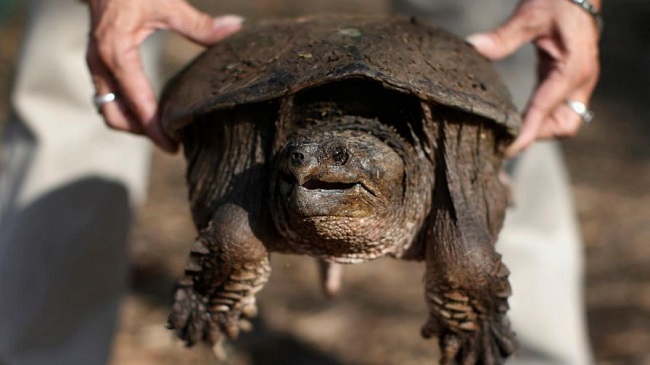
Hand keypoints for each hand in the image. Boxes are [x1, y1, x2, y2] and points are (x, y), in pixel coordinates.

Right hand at [86, 0, 243, 151]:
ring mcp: (95, 65)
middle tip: (171, 140)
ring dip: (132, 123)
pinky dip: (126, 109)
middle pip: (116, 116)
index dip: (156, 130)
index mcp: (117, 54)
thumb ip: (200, 24)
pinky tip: (150, 109)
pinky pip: (107, 97)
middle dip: (142, 132)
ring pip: (108, 108)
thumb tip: (236, 28)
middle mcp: (101, 64)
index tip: (174, 147)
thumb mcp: (167, 4)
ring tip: (162, 129)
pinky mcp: (97, 63)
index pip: (137, 105)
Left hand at [466, 0, 600, 156]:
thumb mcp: (530, 14)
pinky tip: (520, 118)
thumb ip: (504, 36)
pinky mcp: (571, 78)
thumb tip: (473, 48)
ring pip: (565, 119)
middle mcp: (581, 80)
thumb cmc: (557, 0)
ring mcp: (579, 81)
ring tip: (511, 131)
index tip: (507, 150)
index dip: (526, 134)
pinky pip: (560, 108)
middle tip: (506, 137)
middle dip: (538, 135)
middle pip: (565, 125)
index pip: (546, 111)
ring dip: (541, 129)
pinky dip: (542, 117)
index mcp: (572, 69)